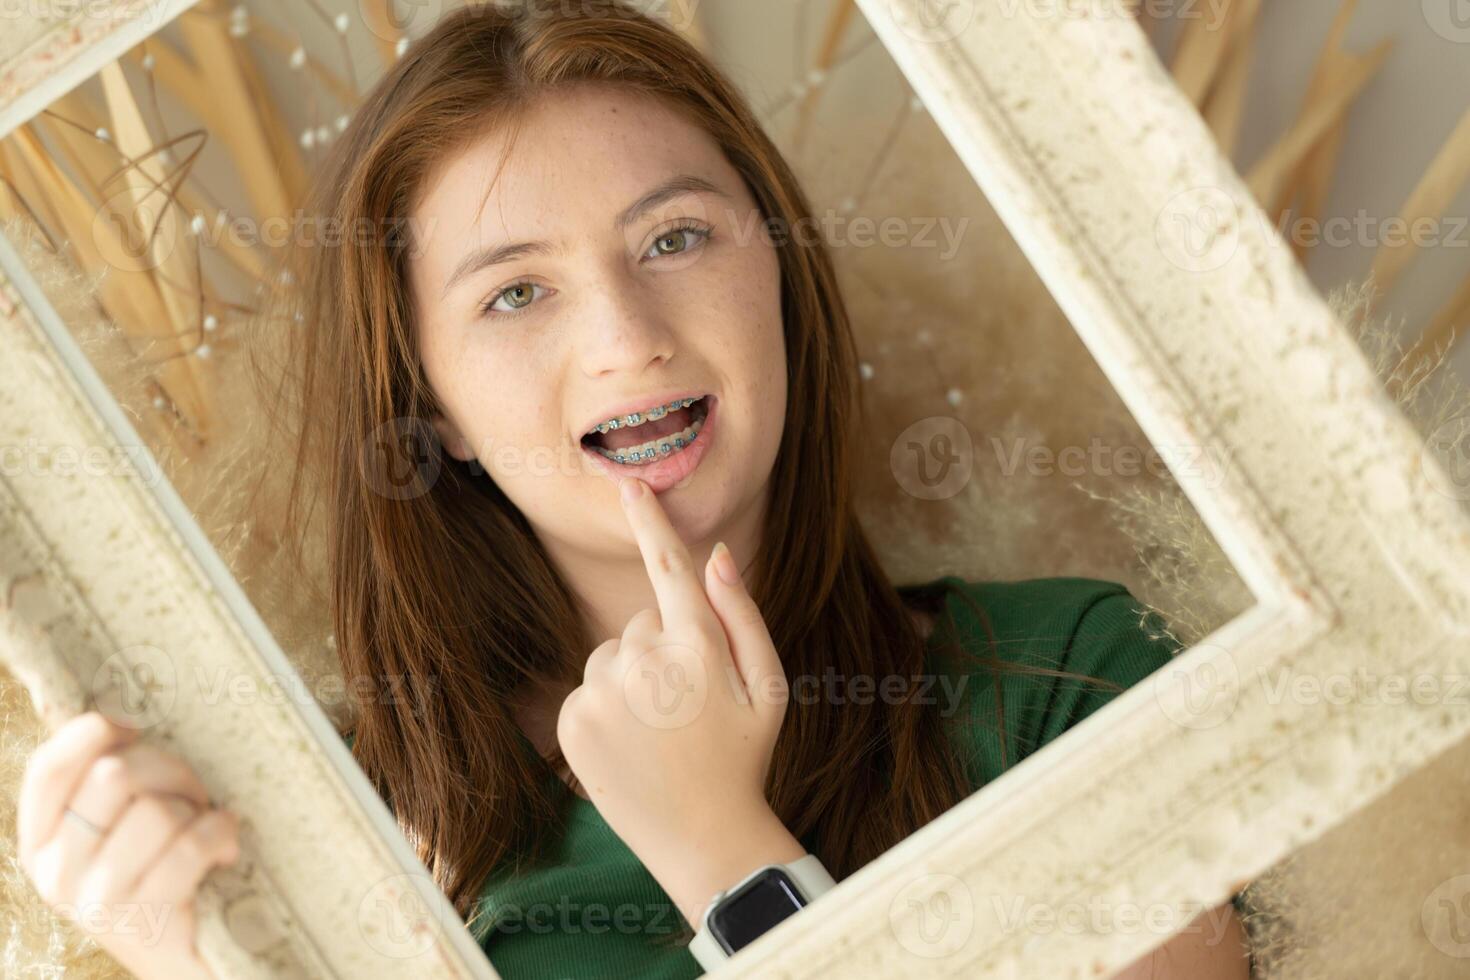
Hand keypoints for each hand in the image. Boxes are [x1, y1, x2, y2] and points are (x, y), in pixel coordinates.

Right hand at [16, 711, 238, 979]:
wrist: (190, 957)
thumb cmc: (162, 876)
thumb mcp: (119, 831)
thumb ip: (107, 785)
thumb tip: (115, 718)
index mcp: (41, 843)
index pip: (47, 769)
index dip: (92, 733)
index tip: (135, 729)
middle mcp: (56, 873)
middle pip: (113, 775)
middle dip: (171, 771)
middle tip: (193, 794)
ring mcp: (94, 900)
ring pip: (155, 809)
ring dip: (197, 808)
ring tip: (206, 828)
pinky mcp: (142, 919)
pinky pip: (189, 845)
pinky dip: (219, 834)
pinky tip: (226, 848)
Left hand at [556, 476, 804, 925]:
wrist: (702, 838)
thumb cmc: (744, 757)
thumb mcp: (769, 687)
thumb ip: (742, 615)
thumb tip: (717, 554)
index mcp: (698, 649)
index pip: (669, 569)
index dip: (650, 521)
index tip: (629, 484)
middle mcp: (645, 663)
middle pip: (644, 622)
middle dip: (664, 647)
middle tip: (690, 704)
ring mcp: (602, 694)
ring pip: (613, 654)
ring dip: (633, 678)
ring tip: (661, 729)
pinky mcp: (572, 721)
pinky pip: (589, 687)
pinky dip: (607, 706)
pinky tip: (634, 743)